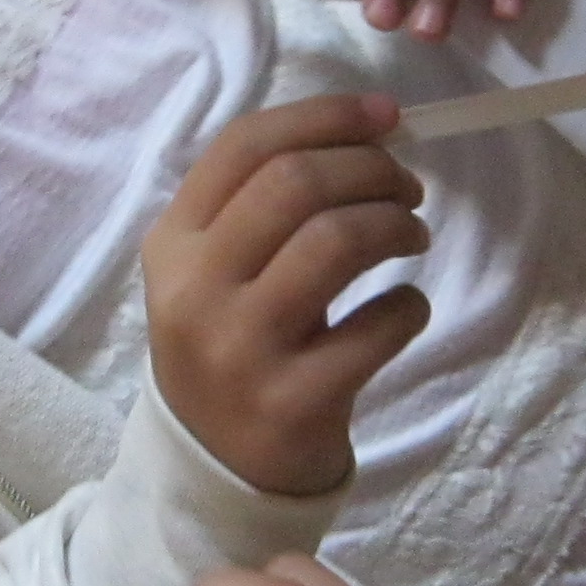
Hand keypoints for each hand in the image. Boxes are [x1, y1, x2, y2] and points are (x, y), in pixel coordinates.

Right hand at [143, 95, 428, 496]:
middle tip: (407, 188)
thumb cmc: (233, 345)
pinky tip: (404, 310)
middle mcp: (196, 291)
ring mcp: (241, 350)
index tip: (387, 117)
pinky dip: (409, 306)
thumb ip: (265, 204)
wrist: (218, 468)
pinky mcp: (293, 402)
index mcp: (173, 244)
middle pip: (296, 183)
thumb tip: (372, 129)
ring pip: (337, 241)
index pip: (245, 145)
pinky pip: (377, 325)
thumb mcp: (214, 271)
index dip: (326, 116)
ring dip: (395, 225)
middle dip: (371, 169)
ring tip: (412, 237)